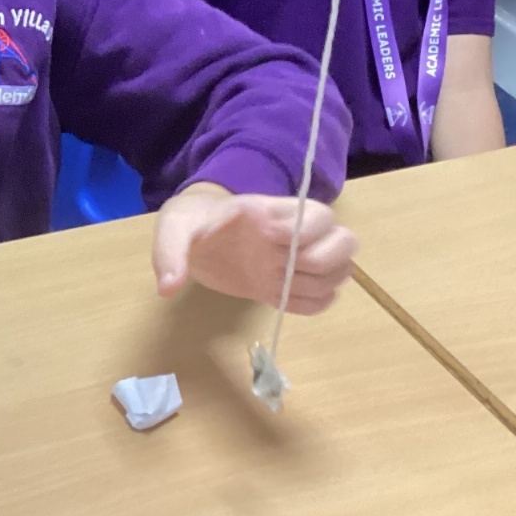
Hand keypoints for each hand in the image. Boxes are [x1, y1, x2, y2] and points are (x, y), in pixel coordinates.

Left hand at [152, 185, 357, 314]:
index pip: (318, 214)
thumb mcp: (172, 231)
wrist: (194, 238)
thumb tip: (168, 287)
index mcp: (269, 212)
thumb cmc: (189, 225)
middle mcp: (293, 235)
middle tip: (288, 269)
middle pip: (346, 241)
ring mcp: (296, 260)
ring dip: (321, 284)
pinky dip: (313, 303)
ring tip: (283, 286)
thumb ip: (170, 254)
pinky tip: (281, 299)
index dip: (305, 229)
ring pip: (342, 271)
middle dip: (325, 259)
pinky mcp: (291, 283)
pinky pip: (324, 298)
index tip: (270, 238)